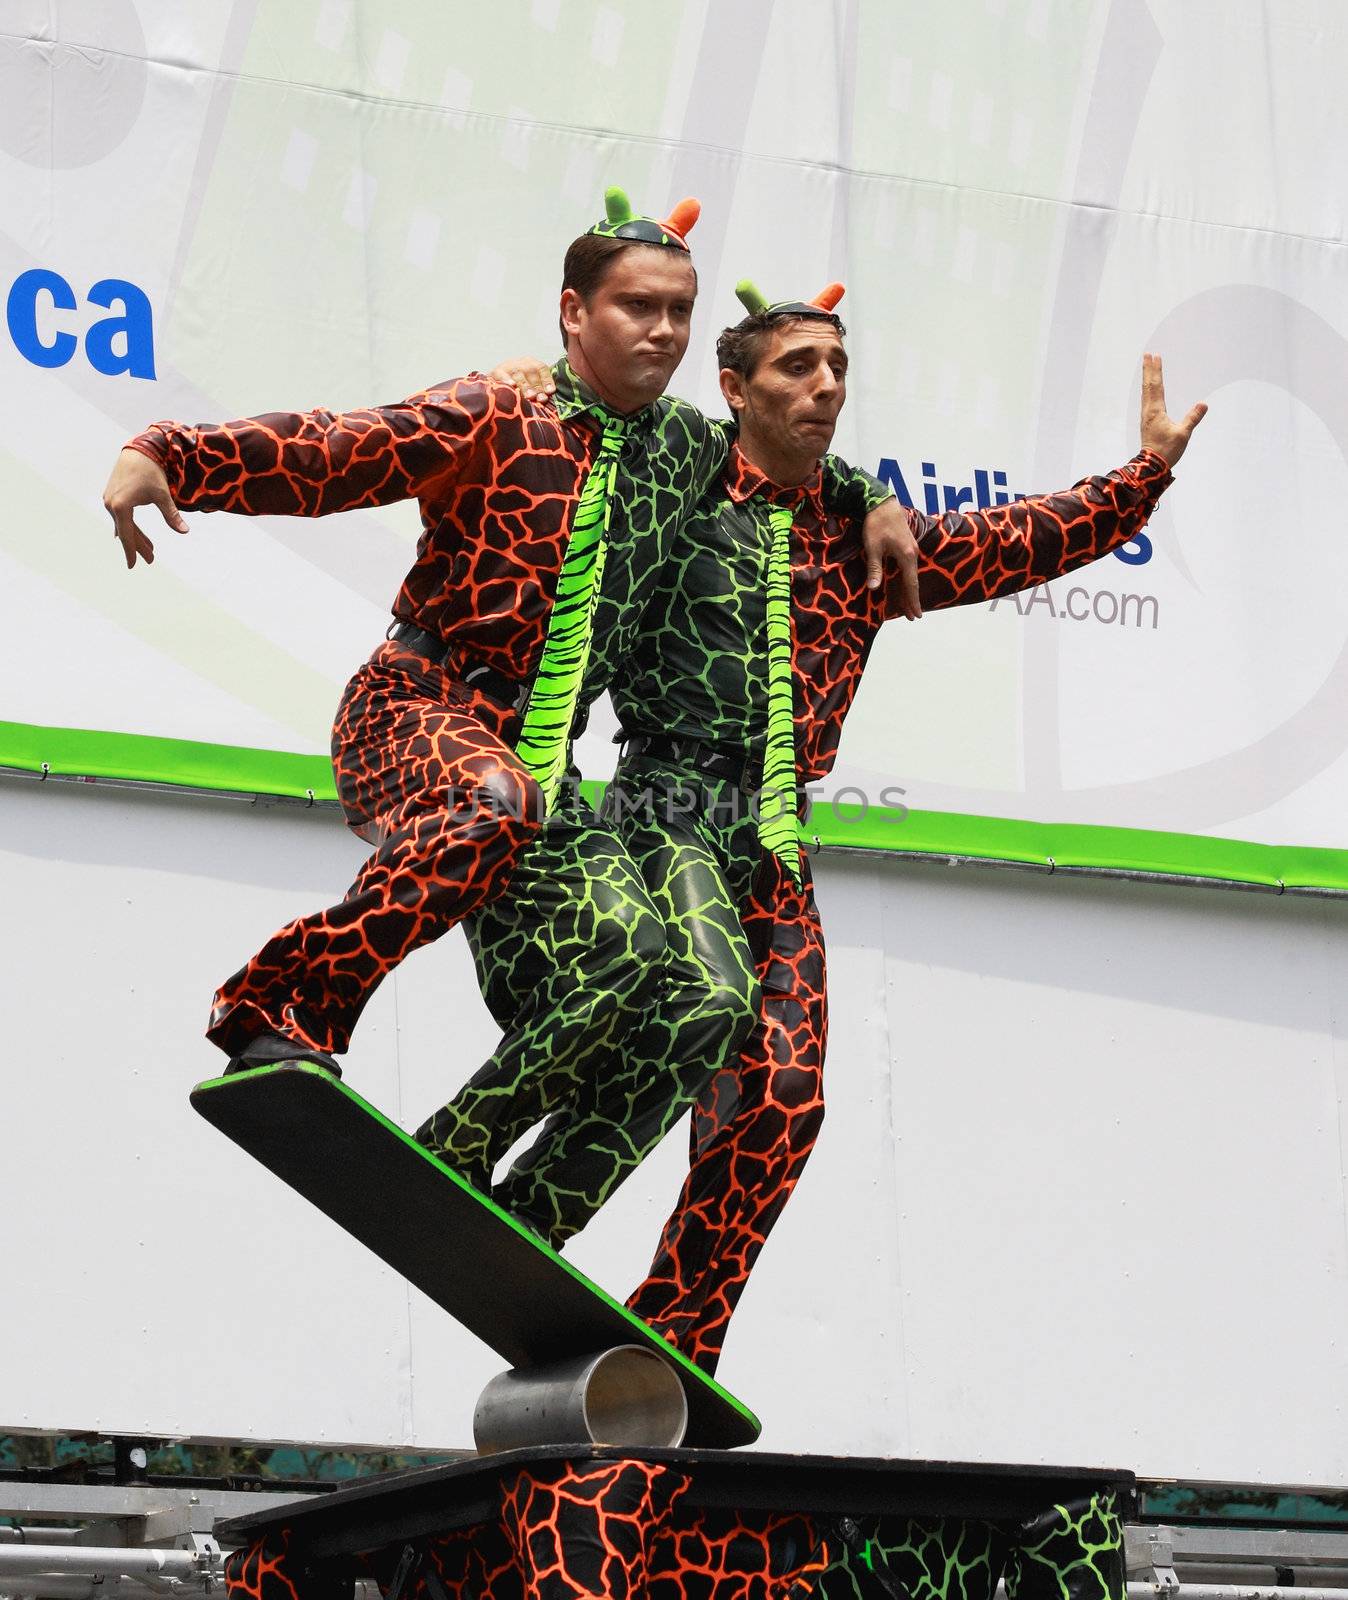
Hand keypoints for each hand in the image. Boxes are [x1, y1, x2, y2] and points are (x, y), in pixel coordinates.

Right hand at [102, 448, 187, 568]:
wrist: (138, 450)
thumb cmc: (150, 471)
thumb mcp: (163, 495)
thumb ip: (171, 515)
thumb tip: (184, 532)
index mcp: (121, 506)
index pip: (127, 535)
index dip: (132, 551)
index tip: (133, 566)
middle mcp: (111, 504)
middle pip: (126, 532)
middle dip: (138, 546)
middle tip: (151, 560)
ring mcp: (110, 499)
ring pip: (123, 524)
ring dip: (136, 536)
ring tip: (150, 549)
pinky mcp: (112, 495)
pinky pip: (121, 516)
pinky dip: (130, 525)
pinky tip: (134, 534)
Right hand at [489, 357, 555, 401]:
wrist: (496, 385)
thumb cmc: (519, 390)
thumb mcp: (531, 387)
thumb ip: (541, 391)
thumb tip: (549, 400)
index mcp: (532, 364)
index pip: (542, 368)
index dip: (547, 380)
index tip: (550, 392)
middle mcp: (521, 363)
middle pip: (531, 371)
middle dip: (537, 386)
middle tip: (541, 399)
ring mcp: (508, 366)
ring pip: (518, 373)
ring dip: (525, 385)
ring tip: (530, 396)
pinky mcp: (496, 371)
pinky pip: (501, 374)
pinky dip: (506, 379)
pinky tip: (512, 385)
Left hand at [862, 497, 921, 618]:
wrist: (882, 502)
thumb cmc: (876, 523)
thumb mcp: (873, 547)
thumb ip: (875, 568)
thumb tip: (874, 588)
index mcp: (907, 556)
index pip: (910, 584)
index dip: (912, 601)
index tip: (916, 615)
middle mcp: (912, 554)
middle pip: (912, 582)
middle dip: (911, 599)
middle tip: (912, 617)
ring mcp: (911, 549)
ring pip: (910, 575)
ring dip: (908, 590)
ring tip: (908, 605)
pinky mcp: (906, 545)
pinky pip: (907, 567)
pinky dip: (906, 579)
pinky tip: (904, 583)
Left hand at [1139, 352, 1206, 467]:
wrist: (1152, 465)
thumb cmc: (1167, 450)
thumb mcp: (1183, 434)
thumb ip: (1192, 418)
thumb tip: (1203, 404)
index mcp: (1155, 411)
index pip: (1156, 386)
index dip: (1156, 371)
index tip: (1155, 357)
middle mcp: (1148, 411)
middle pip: (1148, 386)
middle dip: (1148, 370)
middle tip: (1147, 355)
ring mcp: (1146, 415)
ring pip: (1145, 392)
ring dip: (1147, 378)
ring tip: (1146, 367)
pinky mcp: (1147, 421)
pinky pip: (1146, 400)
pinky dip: (1147, 389)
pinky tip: (1148, 388)